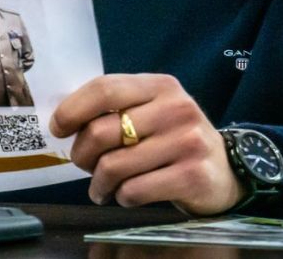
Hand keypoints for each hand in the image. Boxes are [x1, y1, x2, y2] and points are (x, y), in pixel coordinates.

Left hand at [50, 73, 245, 215]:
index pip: (104, 88)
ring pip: (114, 166)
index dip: (72, 109)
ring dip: (98, 183)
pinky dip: (121, 197)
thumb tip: (63, 120)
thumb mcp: (151, 110)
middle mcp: (176, 108)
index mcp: (160, 85)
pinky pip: (134, 190)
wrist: (224, 170)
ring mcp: (187, 141)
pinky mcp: (192, 175)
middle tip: (84, 164)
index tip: (58, 127)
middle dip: (81, 154)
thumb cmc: (173, 138)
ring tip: (101, 187)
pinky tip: (126, 195)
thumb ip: (115, 107)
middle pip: (102, 131)